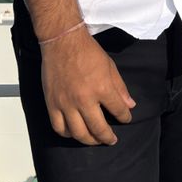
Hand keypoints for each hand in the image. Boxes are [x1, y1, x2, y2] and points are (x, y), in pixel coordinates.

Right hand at [40, 29, 134, 145]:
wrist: (62, 41)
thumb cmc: (88, 51)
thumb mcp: (110, 66)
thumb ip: (120, 88)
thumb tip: (129, 105)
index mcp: (102, 88)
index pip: (118, 110)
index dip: (124, 117)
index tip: (126, 119)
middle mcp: (84, 99)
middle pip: (98, 128)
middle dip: (107, 137)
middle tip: (111, 140)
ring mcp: (66, 103)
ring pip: (78, 132)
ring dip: (89, 140)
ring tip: (95, 140)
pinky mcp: (52, 104)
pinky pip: (59, 127)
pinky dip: (67, 134)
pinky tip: (74, 133)